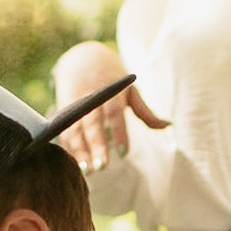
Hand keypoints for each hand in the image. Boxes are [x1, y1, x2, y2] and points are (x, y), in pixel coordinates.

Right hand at [51, 41, 164, 172]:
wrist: (82, 60)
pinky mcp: (62, 111)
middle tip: (102, 167)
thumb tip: (168, 125)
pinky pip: (63, 131)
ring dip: (79, 151)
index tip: (124, 154)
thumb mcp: (130, 91)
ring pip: (74, 130)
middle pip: (92, 124)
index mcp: (110, 92)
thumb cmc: (112, 80)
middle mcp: (90, 98)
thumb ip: (145, 112)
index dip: (119, 134)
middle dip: (96, 146)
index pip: (115, 114)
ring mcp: (74, 104)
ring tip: (87, 171)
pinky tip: (73, 163)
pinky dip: (67, 148)